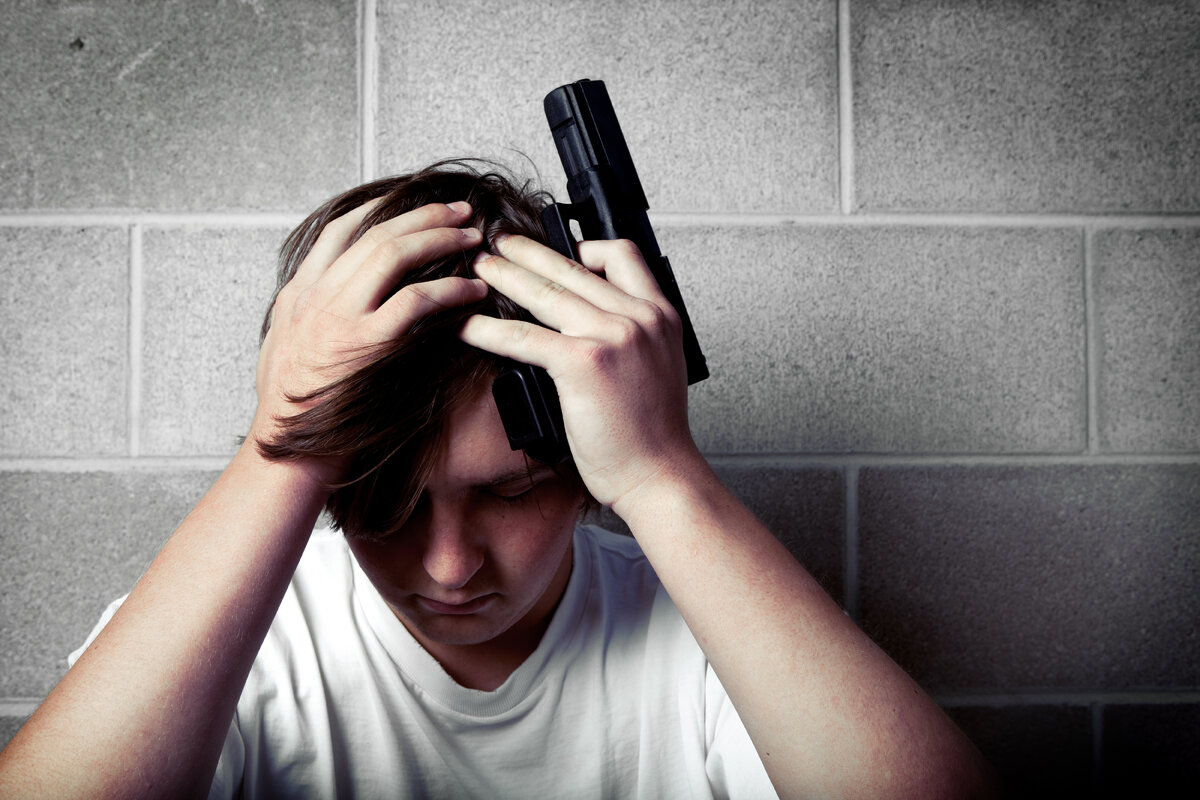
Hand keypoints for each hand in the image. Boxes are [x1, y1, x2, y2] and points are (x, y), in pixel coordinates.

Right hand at [252, 201, 487, 453]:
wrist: (285, 451)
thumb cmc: (292, 411)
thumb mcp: (282, 348)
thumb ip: (305, 315)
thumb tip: (327, 299)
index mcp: (299, 294)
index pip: (340, 230)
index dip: (381, 208)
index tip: (413, 199)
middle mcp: (316, 296)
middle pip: (375, 232)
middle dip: (424, 215)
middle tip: (460, 211)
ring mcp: (339, 317)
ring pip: (394, 253)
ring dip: (441, 239)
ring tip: (473, 240)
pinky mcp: (365, 343)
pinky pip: (415, 301)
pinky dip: (450, 290)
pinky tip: (473, 291)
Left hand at [459, 234, 703, 511]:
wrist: (658, 475)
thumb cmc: (652, 434)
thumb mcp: (655, 367)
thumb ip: (629, 336)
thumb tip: (583, 321)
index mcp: (660, 315)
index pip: (622, 254)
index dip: (584, 244)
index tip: (558, 248)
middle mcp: (640, 317)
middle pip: (574, 266)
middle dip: (528, 251)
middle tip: (499, 242)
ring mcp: (614, 336)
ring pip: (546, 291)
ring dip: (505, 275)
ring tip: (479, 269)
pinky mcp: (585, 363)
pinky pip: (525, 336)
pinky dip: (489, 329)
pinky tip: (468, 326)